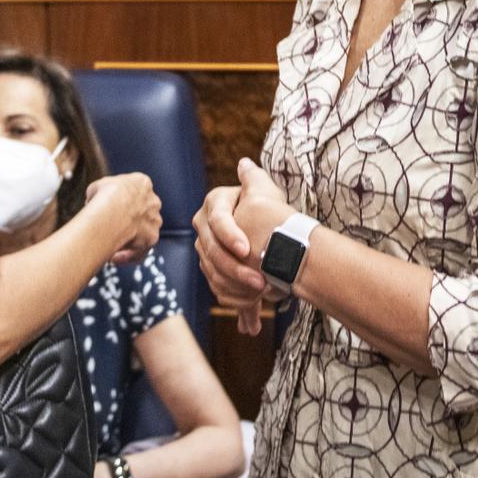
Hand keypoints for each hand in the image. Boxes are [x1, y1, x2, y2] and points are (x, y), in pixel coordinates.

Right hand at [84, 173, 159, 262]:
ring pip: (142, 233)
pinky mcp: (152, 238)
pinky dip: (127, 256)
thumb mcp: (97, 187)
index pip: (133, 193)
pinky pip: (140, 251)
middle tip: (109, 229)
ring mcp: (155, 220)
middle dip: (126, 221)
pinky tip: (112, 258)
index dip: (119, 203)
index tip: (107, 211)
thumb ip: (100, 193)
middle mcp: (153, 201)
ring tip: (108, 247)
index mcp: (142, 184)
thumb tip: (93, 202)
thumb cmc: (103, 196)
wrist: (113, 209)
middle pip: (140, 213)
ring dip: (127, 240)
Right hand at [195, 158, 290, 332]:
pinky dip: (238, 302)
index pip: (217, 220)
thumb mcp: (264, 191)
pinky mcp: (215, 273)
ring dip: (238, 288)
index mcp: (214, 205)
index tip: (245, 248)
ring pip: (214, 274)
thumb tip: (244, 164)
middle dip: (236, 269)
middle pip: (213, 252)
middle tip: (259, 281)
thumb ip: (254, 178)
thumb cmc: (269, 209)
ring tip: (262, 295)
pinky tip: (253, 313)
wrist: (273, 236)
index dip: (230, 235)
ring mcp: (207, 252)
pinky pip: (220, 290)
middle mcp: (205, 228)